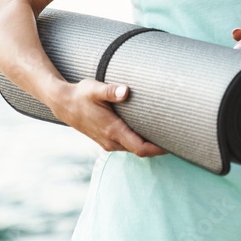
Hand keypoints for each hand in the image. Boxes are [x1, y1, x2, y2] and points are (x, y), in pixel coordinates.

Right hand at [52, 79, 166, 156]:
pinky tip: (148, 132)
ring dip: (148, 145)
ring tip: (166, 134)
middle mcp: (111, 141)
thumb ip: (111, 90)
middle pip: (140, 151)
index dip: (158, 149)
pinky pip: (126, 146)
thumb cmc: (80, 95)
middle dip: (158, 147)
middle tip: (178, 137)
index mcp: (112, 130)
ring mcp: (107, 142)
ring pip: (133, 149)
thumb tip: (125, 91)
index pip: (140, 148)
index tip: (173, 143)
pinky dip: (139, 142)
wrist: (62, 103)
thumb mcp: (95, 89)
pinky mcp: (105, 140)